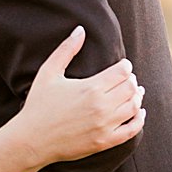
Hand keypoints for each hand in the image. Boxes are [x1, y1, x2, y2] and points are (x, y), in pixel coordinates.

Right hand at [18, 26, 144, 164]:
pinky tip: (139, 113)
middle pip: (131, 88)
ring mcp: (105, 125)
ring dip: (136, 97)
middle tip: (126, 78)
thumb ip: (66, 50)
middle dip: (131, 80)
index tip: (122, 65)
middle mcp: (102, 106)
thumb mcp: (48, 73)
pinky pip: (132, 130)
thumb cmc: (38, 104)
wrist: (31, 139)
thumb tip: (80, 30)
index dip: (125, 66)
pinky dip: (140, 120)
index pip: (122, 72)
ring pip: (134, 107)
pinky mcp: (105, 141)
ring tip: (133, 92)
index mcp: (91, 87)